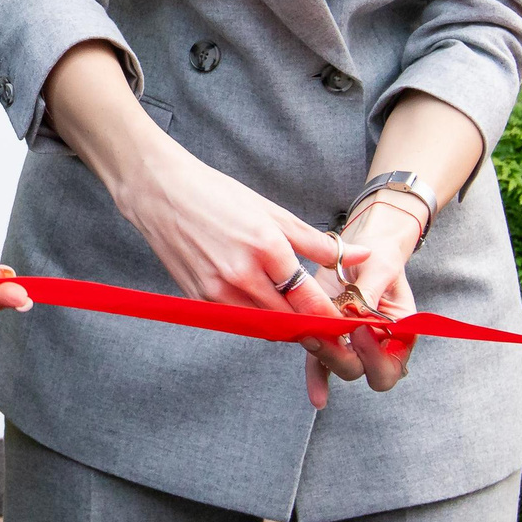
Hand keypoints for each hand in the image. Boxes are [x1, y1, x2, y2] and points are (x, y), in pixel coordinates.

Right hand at [99, 137, 365, 331]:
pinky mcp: (199, 300)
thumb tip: (361, 255)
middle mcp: (241, 276)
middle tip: (332, 327)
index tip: (349, 325)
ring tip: (301, 317)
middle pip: (290, 321)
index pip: (310, 300)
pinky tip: (267, 307)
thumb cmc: (216, 195)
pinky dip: (257, 319)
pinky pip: (238, 321)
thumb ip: (318, 242)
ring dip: (286, 327)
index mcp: (266, 248)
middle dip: (313, 328)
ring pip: (264, 327)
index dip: (333, 319)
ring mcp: (217, 291)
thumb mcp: (273, 212)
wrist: (159, 193)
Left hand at [302, 196, 422, 406]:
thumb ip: (370, 292)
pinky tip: (317, 399)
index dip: (376, 356)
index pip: (392, 365)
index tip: (362, 328)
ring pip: (339, 366)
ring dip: (325, 357)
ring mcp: (351, 343)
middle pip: (362, 371)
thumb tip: (356, 313)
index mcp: (400, 333)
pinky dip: (317, 379)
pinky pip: (320, 363)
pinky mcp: (328, 336)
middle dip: (345, 357)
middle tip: (330, 332)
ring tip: (310, 338)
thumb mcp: (380, 266)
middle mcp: (377, 344)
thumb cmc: (380, 255)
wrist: (366, 244)